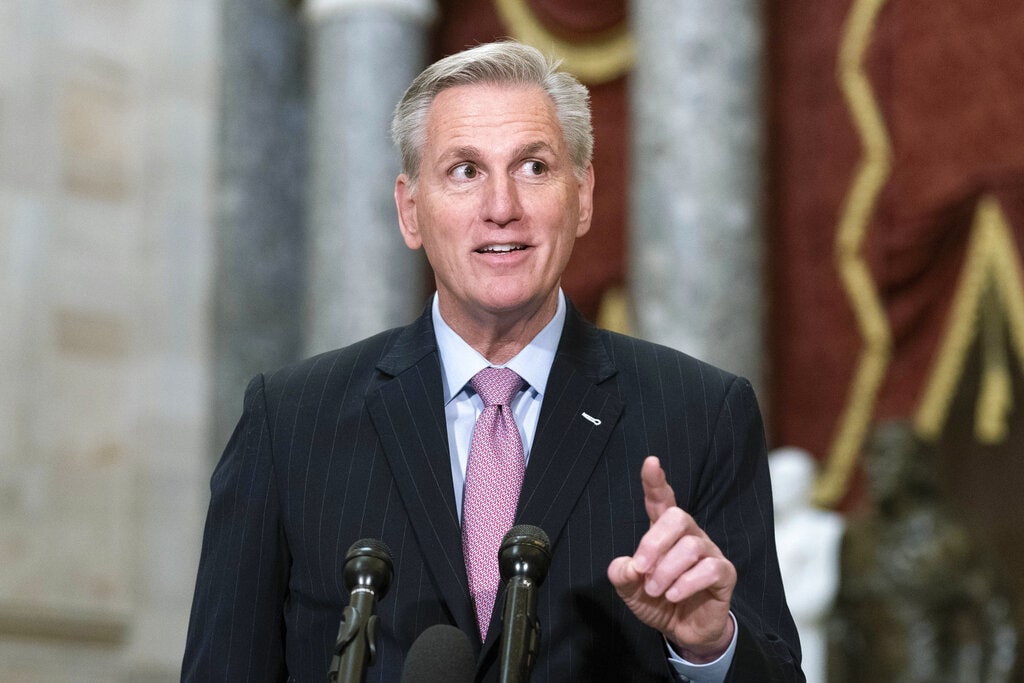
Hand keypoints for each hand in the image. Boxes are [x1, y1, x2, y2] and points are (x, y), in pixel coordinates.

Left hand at [607, 456, 736, 661]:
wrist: (684, 631)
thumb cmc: (659, 601)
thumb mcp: (631, 589)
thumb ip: (622, 575)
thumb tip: (627, 567)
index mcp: (665, 532)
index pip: (662, 500)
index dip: (656, 481)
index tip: (651, 463)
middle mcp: (689, 535)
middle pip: (678, 517)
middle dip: (653, 542)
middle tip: (641, 569)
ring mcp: (709, 553)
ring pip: (690, 546)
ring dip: (666, 571)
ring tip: (656, 590)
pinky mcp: (724, 574)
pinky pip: (709, 569)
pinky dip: (686, 583)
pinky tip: (674, 594)